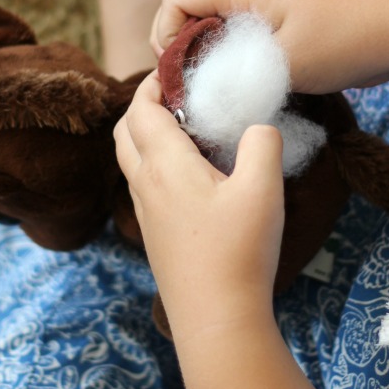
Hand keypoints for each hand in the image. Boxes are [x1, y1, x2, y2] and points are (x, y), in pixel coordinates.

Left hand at [114, 70, 284, 341]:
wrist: (217, 320)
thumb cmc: (239, 252)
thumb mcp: (263, 189)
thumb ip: (262, 143)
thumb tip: (258, 125)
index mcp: (163, 165)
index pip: (142, 108)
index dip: (154, 82)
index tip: (178, 68)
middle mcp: (144, 185)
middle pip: (125, 130)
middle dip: (144, 105)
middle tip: (180, 95)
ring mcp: (145, 212)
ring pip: (131, 159)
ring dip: (147, 135)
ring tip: (188, 130)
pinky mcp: (154, 235)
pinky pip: (142, 184)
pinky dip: (154, 163)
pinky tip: (191, 174)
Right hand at [150, 0, 388, 93]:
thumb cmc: (344, 41)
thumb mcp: (280, 65)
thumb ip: (229, 75)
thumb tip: (194, 91)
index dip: (165, 34)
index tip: (178, 70)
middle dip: (178, 36)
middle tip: (189, 75)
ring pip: (213, 8)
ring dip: (204, 39)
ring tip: (213, 74)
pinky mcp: (282, 7)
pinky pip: (238, 17)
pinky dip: (228, 40)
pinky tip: (241, 69)